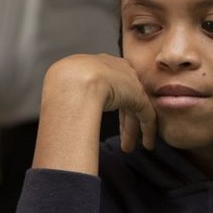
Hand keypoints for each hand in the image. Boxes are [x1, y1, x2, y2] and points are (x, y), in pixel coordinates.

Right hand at [35, 54, 157, 173]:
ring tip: (131, 148)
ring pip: (135, 110)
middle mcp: (119, 71)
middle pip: (124, 98)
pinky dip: (147, 132)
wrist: (75, 79)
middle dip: (123, 121)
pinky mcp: (139, 98)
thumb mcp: (67, 82)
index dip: (112, 104)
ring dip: (132, 131)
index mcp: (101, 64)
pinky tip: (147, 144)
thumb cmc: (65, 81)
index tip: (109, 117)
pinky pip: (146, 116)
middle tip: (123, 137)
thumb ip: (73, 91)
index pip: (111, 86)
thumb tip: (65, 107)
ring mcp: (131, 84)